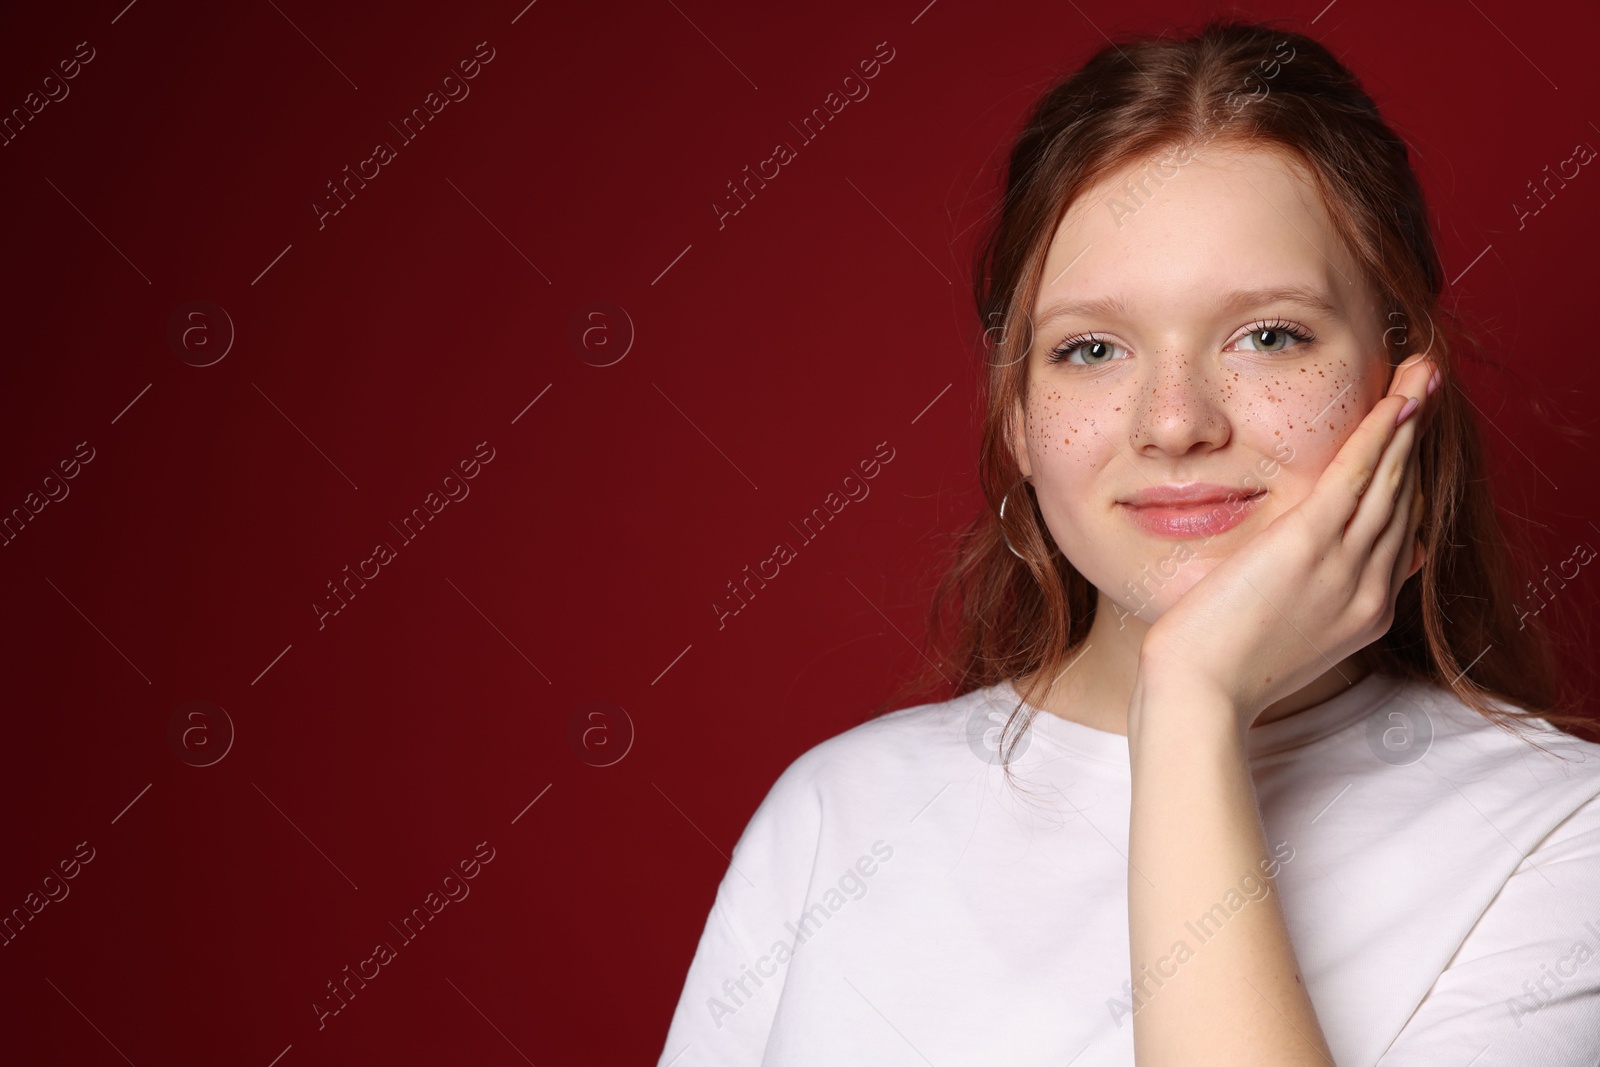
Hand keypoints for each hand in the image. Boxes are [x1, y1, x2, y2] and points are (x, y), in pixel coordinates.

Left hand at [1137, 353, 1437, 728]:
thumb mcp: (1277, 636)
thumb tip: (1315, 569)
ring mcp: (1345, 568)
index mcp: (1362, 612)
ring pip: (1391, 481)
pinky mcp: (1309, 545)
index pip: (1400, 535)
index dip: (1408, 483)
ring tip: (1421, 376)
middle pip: (1404, 500)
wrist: (1199, 697)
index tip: (1409, 444)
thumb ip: (1306, 599)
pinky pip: (1358, 476)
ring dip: (1407, 423)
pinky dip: (1381, 434)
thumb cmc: (1217, 672)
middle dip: (1415, 442)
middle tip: (1425, 388)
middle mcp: (1368, 589)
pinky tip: (1395, 400)